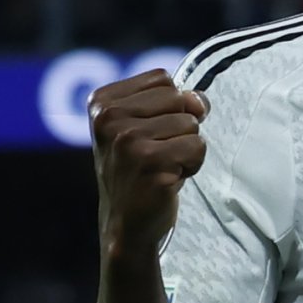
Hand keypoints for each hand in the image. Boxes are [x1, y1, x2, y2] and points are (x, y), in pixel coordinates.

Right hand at [89, 69, 206, 262]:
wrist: (126, 223)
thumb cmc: (139, 170)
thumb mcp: (146, 125)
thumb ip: (174, 101)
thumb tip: (199, 101)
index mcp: (102, 102)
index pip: (162, 79)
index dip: (169, 106)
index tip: (149, 133)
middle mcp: (110, 119)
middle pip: (178, 98)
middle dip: (179, 127)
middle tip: (157, 154)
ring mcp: (128, 142)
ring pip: (191, 124)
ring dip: (185, 149)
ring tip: (161, 167)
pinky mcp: (151, 165)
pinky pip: (198, 147)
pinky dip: (192, 165)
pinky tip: (169, 179)